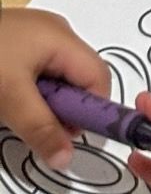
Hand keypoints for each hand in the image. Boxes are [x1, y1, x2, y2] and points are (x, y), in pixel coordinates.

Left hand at [0, 8, 111, 169]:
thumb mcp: (10, 98)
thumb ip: (41, 129)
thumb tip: (66, 159)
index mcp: (62, 38)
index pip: (99, 79)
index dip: (91, 112)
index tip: (69, 138)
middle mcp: (56, 34)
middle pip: (78, 80)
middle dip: (63, 109)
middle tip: (35, 127)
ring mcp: (36, 37)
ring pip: (56, 80)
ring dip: (43, 104)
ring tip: (15, 111)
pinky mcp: (18, 44)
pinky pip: (38, 74)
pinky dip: (29, 93)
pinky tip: (8, 100)